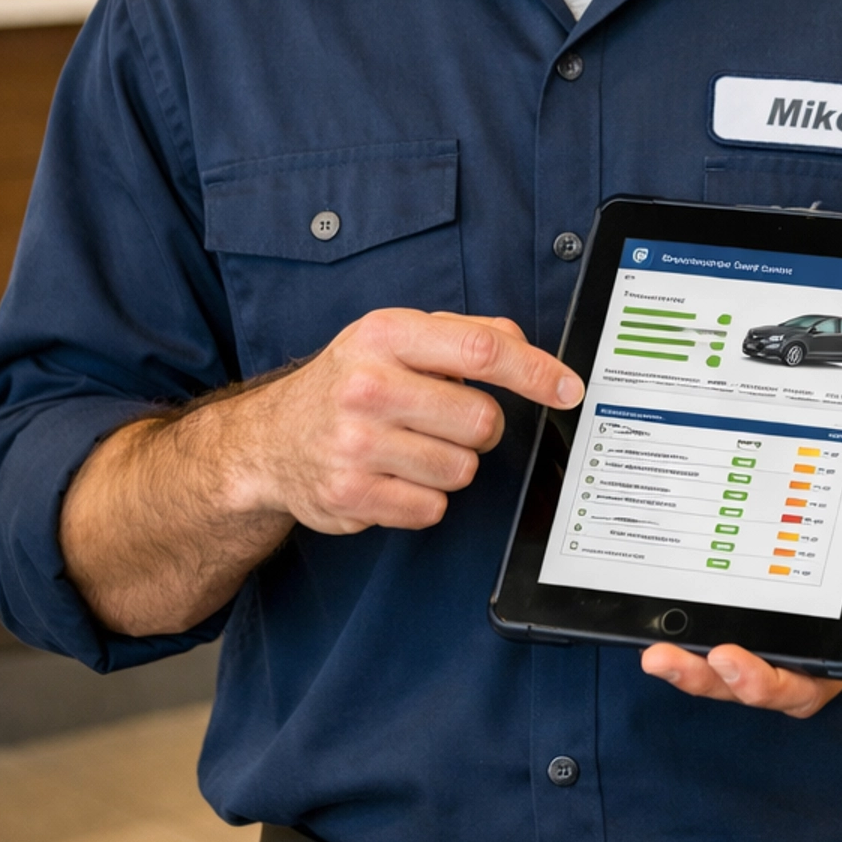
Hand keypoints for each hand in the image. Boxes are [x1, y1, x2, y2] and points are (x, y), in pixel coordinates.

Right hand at [223, 309, 582, 534]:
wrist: (271, 440)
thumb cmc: (348, 382)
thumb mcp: (396, 336)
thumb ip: (465, 333)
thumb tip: (526, 346)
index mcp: (386, 334)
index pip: (482, 349)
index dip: (537, 372)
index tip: (570, 389)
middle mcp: (367, 386)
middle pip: (483, 420)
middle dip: (480, 427)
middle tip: (445, 419)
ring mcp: (355, 444)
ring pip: (462, 470)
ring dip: (449, 464)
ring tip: (410, 447)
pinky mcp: (350, 496)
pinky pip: (432, 508)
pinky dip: (424, 499)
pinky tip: (392, 476)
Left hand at [641, 430, 841, 718]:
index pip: (820, 676)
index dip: (774, 682)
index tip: (734, 659)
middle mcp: (827, 628)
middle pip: (769, 681)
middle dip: (719, 682)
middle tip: (676, 658)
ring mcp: (794, 610)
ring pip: (742, 659)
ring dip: (697, 667)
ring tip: (656, 652)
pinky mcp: (767, 584)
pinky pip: (729, 618)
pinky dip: (694, 624)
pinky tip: (659, 610)